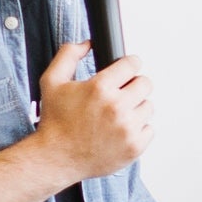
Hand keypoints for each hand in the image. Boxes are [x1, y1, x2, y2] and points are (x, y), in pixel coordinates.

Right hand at [34, 44, 152, 180]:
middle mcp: (117, 107)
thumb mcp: (52, 82)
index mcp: (100, 88)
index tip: (125, 70)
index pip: (133, 64)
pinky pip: (150, 129)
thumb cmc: (54, 121)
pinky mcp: (135, 147)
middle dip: (133, 85)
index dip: (128, 65)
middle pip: (145, 83)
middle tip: (120, 94)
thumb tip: (88, 43)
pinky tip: (120, 131)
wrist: (55, 158)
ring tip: (117, 115)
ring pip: (148, 106)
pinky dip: (138, 129)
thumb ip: (68, 55)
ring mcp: (128, 129)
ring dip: (136, 108)